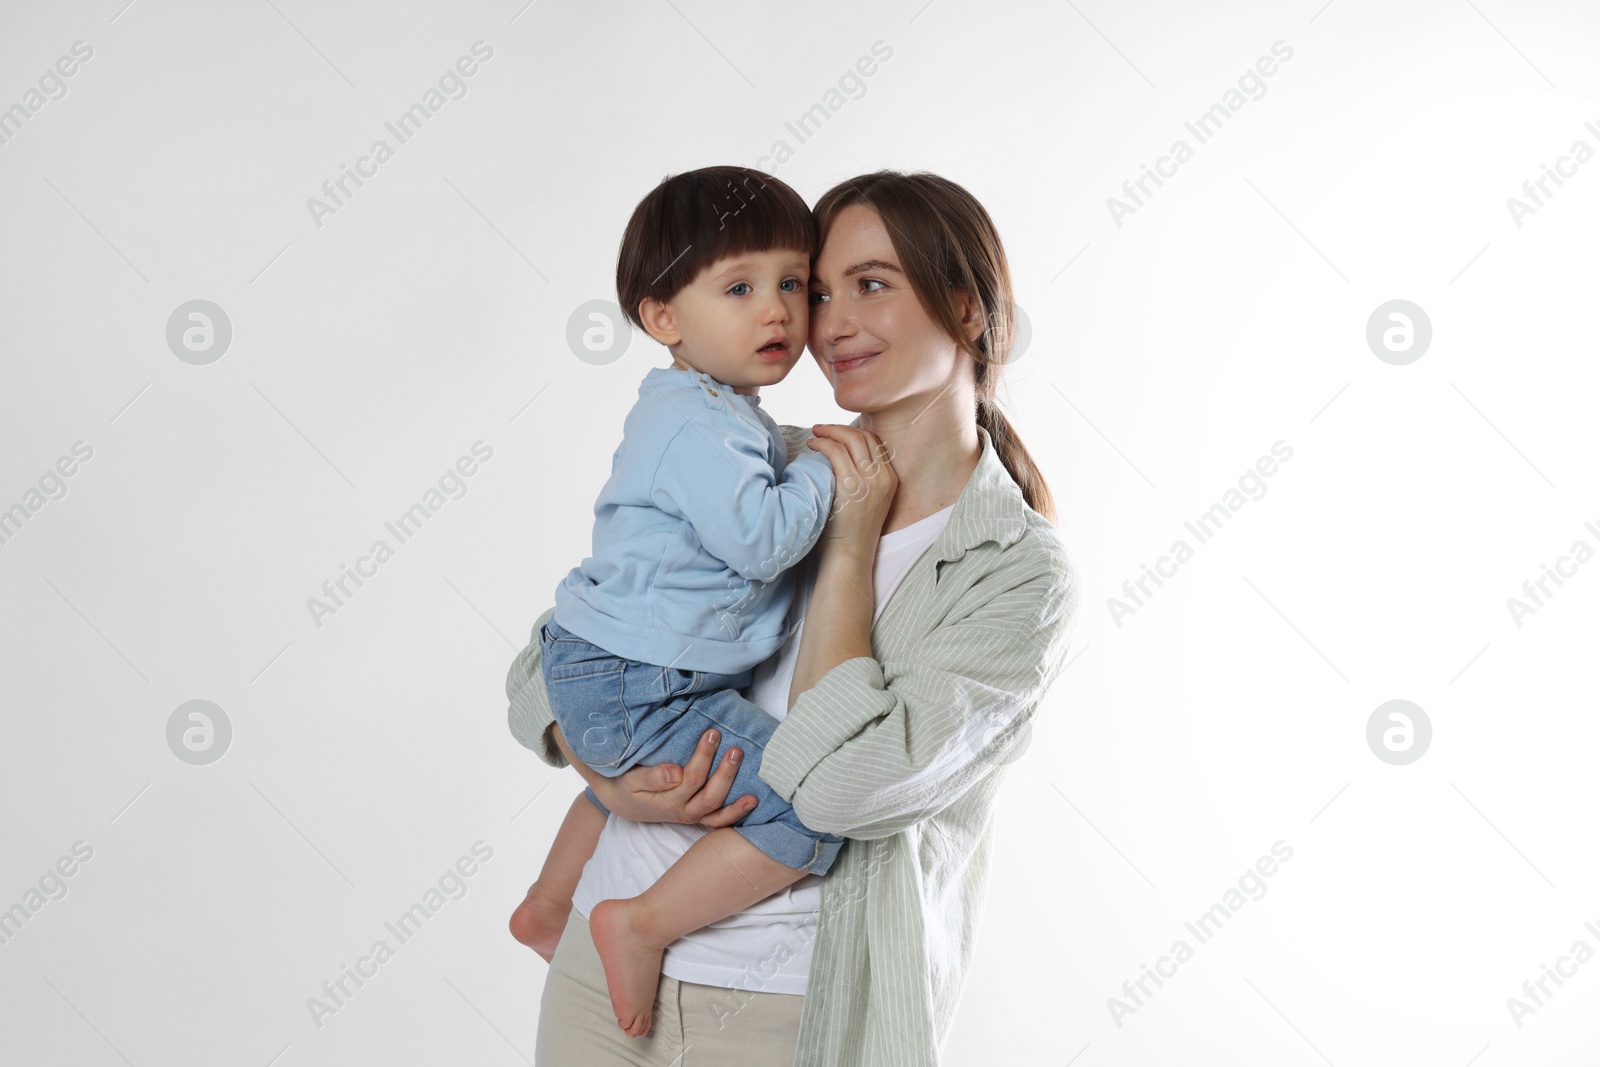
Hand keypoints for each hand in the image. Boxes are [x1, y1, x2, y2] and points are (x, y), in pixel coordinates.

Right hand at [547, 723, 757, 826]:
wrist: (623, 800)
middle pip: (709, 794)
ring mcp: (693, 816)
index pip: (691, 779)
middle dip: (724, 770)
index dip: (704, 756)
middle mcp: (683, 812)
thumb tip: (674, 773)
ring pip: (718, 806)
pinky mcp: (699, 816)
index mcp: (667, 802)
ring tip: (741, 760)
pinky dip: (736, 812)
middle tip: (734, 748)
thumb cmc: (627, 785)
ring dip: (732, 785)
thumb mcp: (632, 780)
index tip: (712, 733)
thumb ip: (652, 778)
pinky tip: (753, 799)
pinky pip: (720, 820)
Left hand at [806, 424, 897, 556]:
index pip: (874, 442)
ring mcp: (869, 481)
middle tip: (821, 429)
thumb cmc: (850, 531)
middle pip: (863, 437)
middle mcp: (883, 478)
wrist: (850, 555)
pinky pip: (836, 451)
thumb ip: (863, 478)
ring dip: (829, 432)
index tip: (836, 433)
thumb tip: (842, 455)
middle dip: (839, 428)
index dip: (853, 432)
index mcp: (890, 479)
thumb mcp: (867, 500)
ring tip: (814, 435)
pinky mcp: (851, 485)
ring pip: (850, 439)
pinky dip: (822, 443)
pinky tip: (812, 446)